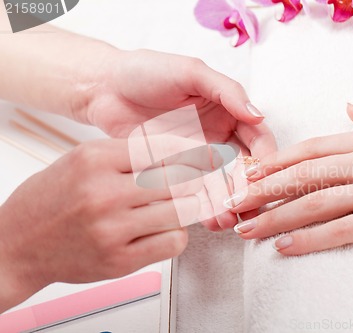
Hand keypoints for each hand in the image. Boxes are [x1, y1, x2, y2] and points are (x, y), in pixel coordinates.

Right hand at [0, 137, 208, 311]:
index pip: (162, 148)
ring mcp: (112, 230)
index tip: (204, 152)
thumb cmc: (51, 200)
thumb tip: (176, 151)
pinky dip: (177, 234)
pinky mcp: (120, 260)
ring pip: (182, 211)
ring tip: (178, 203)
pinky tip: (164, 228)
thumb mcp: (81, 160)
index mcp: (94, 160)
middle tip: (200, 178)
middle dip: (195, 177)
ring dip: (187, 206)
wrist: (18, 244)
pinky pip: (173, 242)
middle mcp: (104, 193)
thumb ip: (126, 154)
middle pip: (178, 179)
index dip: (190, 150)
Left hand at [84, 50, 276, 229]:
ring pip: (222, 185)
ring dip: (228, 203)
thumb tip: (258, 115)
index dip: (266, 158)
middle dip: (248, 189)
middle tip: (246, 207)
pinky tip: (206, 218)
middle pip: (244, 168)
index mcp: (229, 112)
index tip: (265, 176)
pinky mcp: (175, 172)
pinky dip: (202, 206)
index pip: (258, 138)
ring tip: (225, 219)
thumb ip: (227, 92)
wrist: (103, 88)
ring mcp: (196, 157)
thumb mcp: (191, 72)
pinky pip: (194, 192)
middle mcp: (217, 137)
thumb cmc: (147, 71)